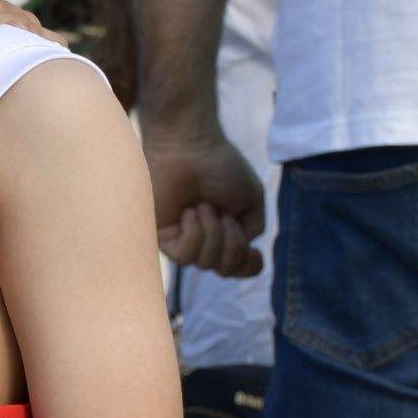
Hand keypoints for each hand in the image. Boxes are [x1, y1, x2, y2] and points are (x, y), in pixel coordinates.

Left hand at [143, 122, 264, 275]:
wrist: (190, 147)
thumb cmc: (220, 166)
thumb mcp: (251, 201)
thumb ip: (252, 232)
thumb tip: (238, 255)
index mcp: (227, 232)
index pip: (240, 268)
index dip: (248, 265)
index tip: (255, 251)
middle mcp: (205, 240)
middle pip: (227, 270)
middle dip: (234, 245)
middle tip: (224, 214)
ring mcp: (182, 240)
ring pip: (207, 263)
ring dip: (213, 233)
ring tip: (203, 205)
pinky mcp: (162, 238)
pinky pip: (185, 256)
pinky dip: (194, 233)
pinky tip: (189, 211)